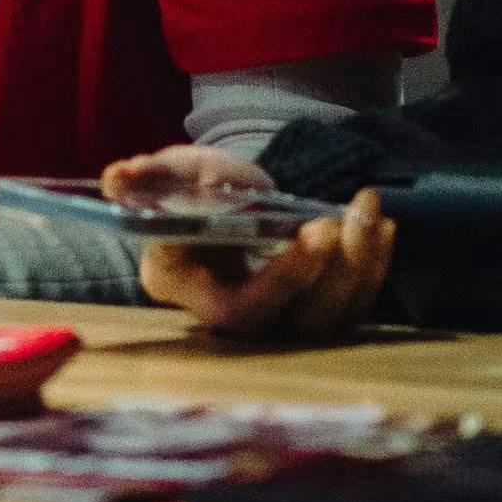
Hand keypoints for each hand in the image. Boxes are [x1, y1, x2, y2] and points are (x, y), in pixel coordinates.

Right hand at [111, 146, 391, 339]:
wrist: (224, 203)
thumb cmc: (191, 193)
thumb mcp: (169, 177)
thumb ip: (148, 178)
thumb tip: (118, 176)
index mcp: (194, 295)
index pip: (242, 312)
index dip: (282, 281)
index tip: (311, 231)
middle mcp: (240, 322)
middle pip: (295, 324)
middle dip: (331, 273)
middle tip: (345, 219)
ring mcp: (282, 321)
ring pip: (331, 319)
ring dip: (360, 267)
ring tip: (369, 212)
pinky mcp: (315, 311)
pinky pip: (353, 306)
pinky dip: (374, 269)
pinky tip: (383, 227)